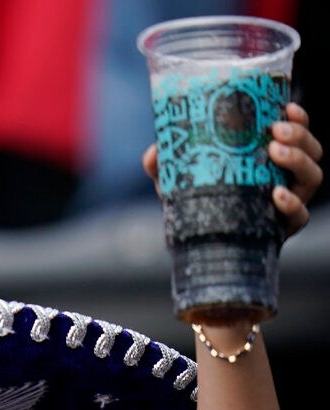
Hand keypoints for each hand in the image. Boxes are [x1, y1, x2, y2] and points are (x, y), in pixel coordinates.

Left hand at [142, 102, 323, 236]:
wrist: (197, 246)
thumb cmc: (196, 204)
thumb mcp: (177, 181)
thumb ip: (162, 165)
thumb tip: (154, 151)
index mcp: (269, 160)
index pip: (296, 134)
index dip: (299, 119)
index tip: (288, 107)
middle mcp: (286, 178)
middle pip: (311, 151)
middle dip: (299, 137)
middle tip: (276, 132)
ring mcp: (288, 203)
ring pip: (312, 177)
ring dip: (299, 161)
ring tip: (275, 153)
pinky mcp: (282, 228)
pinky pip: (299, 216)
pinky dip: (292, 204)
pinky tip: (277, 194)